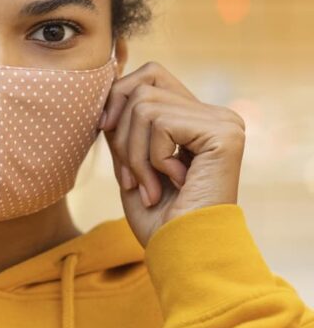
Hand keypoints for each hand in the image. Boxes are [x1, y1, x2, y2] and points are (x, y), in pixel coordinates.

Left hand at [99, 61, 245, 246]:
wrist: (183, 252)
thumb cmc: (157, 218)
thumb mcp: (130, 162)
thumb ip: (125, 125)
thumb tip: (106, 90)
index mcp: (197, 119)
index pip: (149, 75)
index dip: (117, 100)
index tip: (104, 133)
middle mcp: (216, 115)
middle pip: (142, 86)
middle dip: (121, 134)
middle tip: (130, 178)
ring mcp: (224, 122)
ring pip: (144, 106)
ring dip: (134, 154)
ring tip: (150, 187)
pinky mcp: (224, 133)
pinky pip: (160, 123)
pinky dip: (151, 158)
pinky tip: (173, 183)